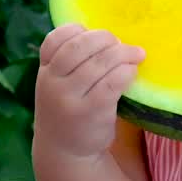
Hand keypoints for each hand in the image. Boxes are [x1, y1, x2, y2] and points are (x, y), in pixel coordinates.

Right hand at [33, 23, 145, 159]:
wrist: (65, 150)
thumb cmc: (69, 108)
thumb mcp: (58, 84)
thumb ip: (71, 62)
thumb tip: (110, 37)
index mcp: (45, 71)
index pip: (54, 39)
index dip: (76, 30)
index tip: (91, 32)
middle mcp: (52, 83)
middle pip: (79, 47)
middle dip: (104, 38)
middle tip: (120, 42)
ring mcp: (69, 98)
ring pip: (98, 64)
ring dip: (122, 53)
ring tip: (136, 54)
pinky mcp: (90, 112)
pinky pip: (111, 83)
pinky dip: (125, 72)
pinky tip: (132, 71)